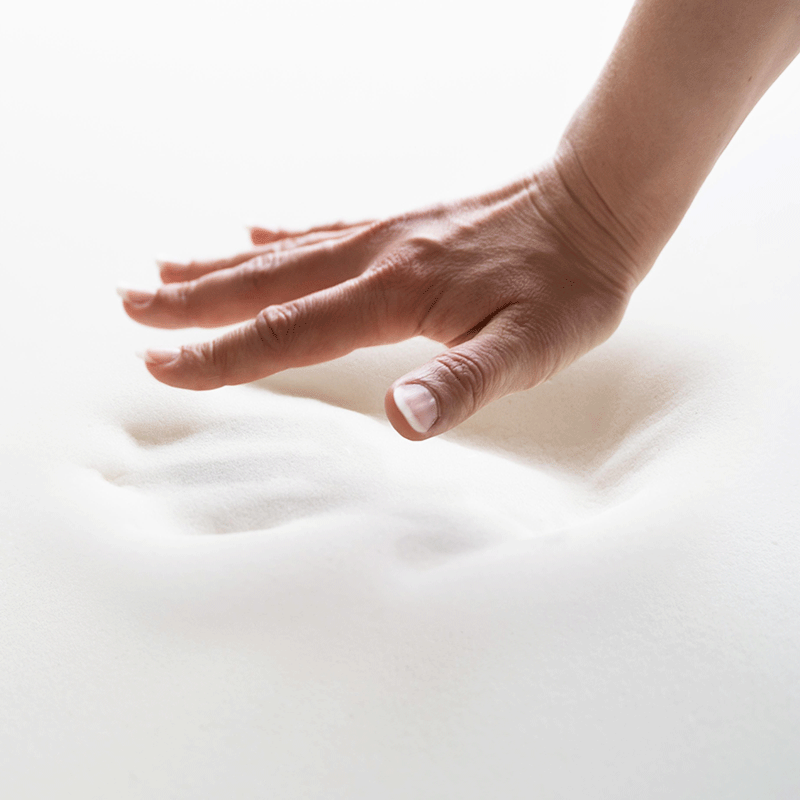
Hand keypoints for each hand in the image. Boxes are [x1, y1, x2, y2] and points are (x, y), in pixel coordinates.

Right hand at [119, 158, 641, 440]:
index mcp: (395, 296)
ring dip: (219, 268)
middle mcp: (377, 259)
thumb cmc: (570, 284)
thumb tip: (399, 419)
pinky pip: (323, 230)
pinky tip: (255, 234)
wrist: (598, 206)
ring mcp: (387, 237)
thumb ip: (461, 383)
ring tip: (166, 271)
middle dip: (193, 303)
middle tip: (130, 306)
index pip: (288, 332)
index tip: (164, 364)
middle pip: (265, 284)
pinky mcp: (403, 228)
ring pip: (283, 254)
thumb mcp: (531, 348)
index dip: (222, 355)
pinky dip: (279, 238)